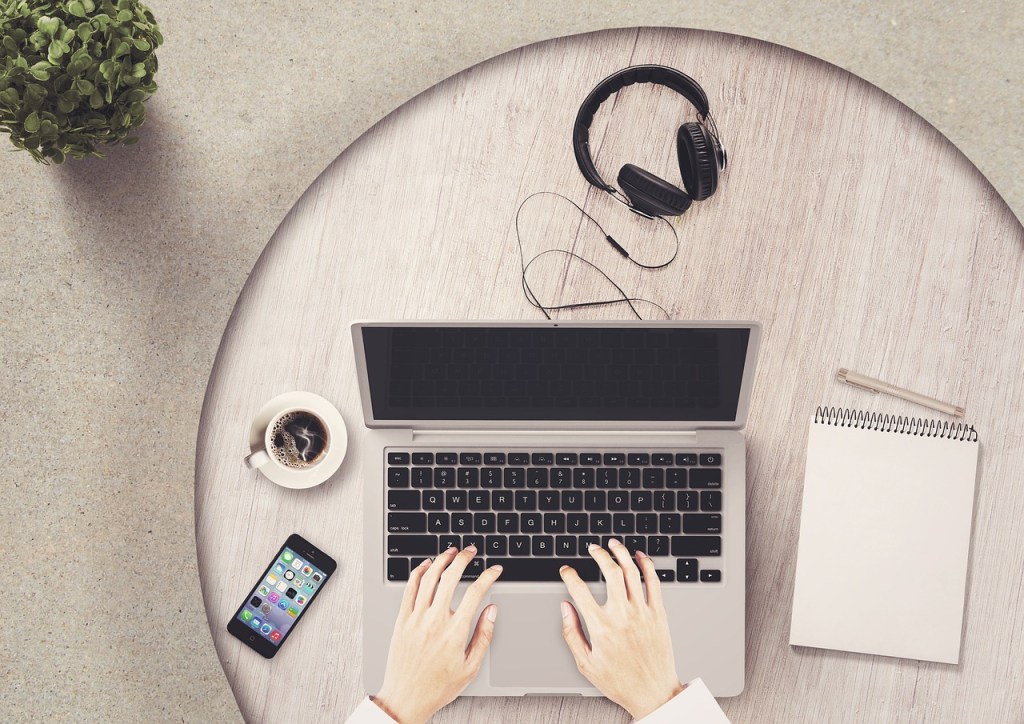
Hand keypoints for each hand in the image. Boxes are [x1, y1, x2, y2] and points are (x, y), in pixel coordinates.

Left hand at [373, 546, 502, 723]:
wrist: (406, 698)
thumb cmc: (438, 686)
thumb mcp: (470, 667)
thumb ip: (484, 636)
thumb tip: (492, 610)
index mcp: (454, 632)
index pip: (475, 593)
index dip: (488, 576)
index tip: (494, 570)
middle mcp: (434, 621)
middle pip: (450, 577)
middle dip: (464, 559)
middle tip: (471, 551)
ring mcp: (415, 618)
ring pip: (428, 577)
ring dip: (441, 559)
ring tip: (451, 552)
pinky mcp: (402, 620)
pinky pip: (409, 588)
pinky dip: (418, 572)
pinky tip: (426, 565)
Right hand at [559, 539, 684, 719]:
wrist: (653, 693)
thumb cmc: (620, 681)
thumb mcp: (586, 663)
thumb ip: (571, 632)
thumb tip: (564, 607)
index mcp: (601, 627)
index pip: (579, 590)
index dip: (569, 575)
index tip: (566, 570)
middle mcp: (622, 615)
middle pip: (610, 572)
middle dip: (599, 554)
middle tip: (593, 548)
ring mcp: (642, 613)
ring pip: (632, 572)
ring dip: (621, 553)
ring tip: (613, 544)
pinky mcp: (658, 614)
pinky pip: (653, 582)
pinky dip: (646, 565)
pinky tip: (639, 556)